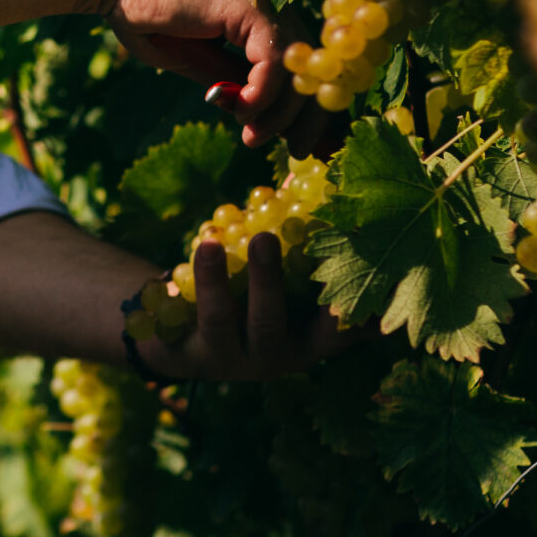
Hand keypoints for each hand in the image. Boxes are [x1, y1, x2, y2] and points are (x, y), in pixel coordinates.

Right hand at [98, 0, 305, 148]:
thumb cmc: (143, 12)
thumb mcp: (192, 58)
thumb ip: (226, 77)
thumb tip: (254, 110)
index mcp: (261, 12)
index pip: (304, 63)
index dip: (308, 107)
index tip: (299, 144)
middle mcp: (271, 2)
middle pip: (313, 65)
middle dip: (308, 116)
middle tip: (298, 152)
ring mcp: (264, 0)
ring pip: (298, 66)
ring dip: (279, 112)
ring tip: (252, 136)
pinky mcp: (249, 4)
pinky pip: (274, 59)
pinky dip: (264, 92)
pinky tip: (243, 110)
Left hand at [134, 233, 350, 381]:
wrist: (188, 328)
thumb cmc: (258, 286)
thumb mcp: (288, 269)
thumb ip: (311, 239)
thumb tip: (336, 178)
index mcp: (307, 339)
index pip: (338, 333)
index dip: (355, 316)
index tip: (357, 284)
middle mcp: (273, 356)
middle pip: (270, 324)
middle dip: (267, 282)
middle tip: (265, 238)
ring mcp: (228, 358)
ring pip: (219, 320)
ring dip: (214, 280)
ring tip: (212, 242)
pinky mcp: (186, 353)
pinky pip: (180, 318)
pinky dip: (185, 280)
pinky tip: (195, 247)